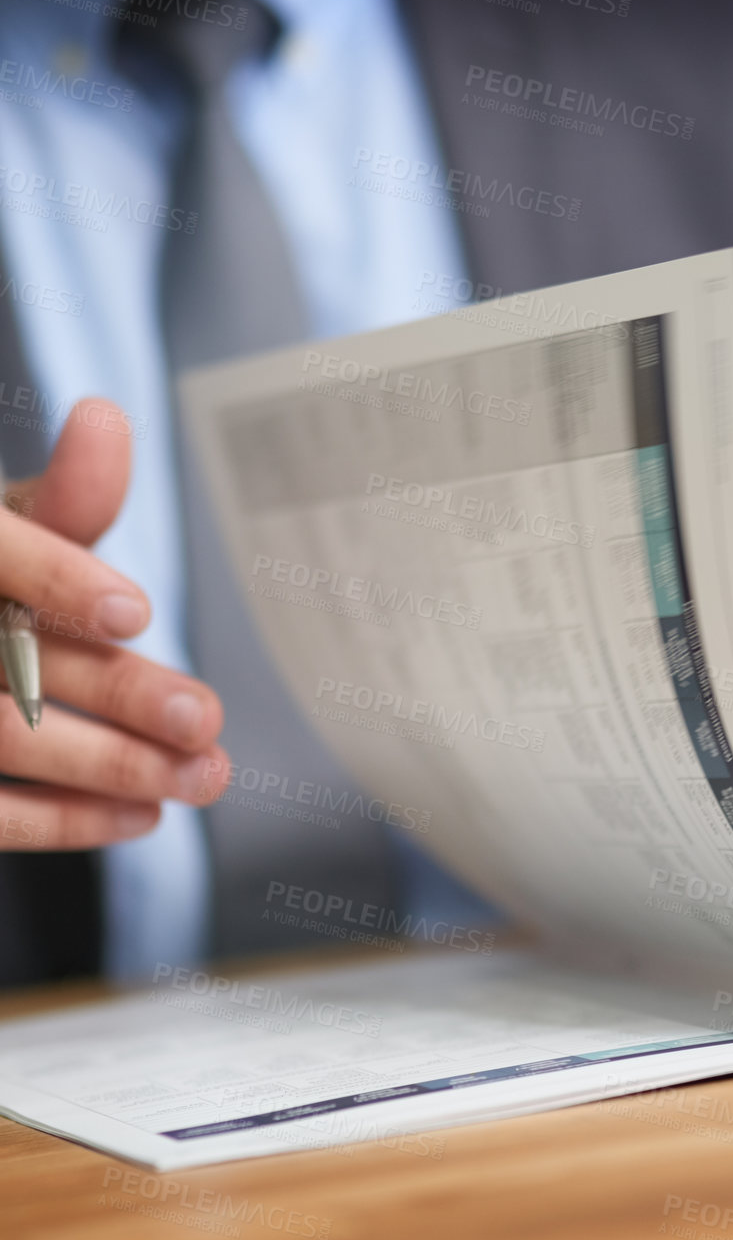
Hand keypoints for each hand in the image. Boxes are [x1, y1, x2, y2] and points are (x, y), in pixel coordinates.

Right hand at [0, 401, 229, 850]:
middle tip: (205, 718)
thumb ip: (67, 495)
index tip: (135, 611)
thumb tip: (107, 418)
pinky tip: (142, 817)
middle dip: (115, 693)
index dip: (55, 578)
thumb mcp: (14, 526)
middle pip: (11, 658)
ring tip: (203, 777)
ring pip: (1, 739)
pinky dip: (61, 821)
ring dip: (109, 766)